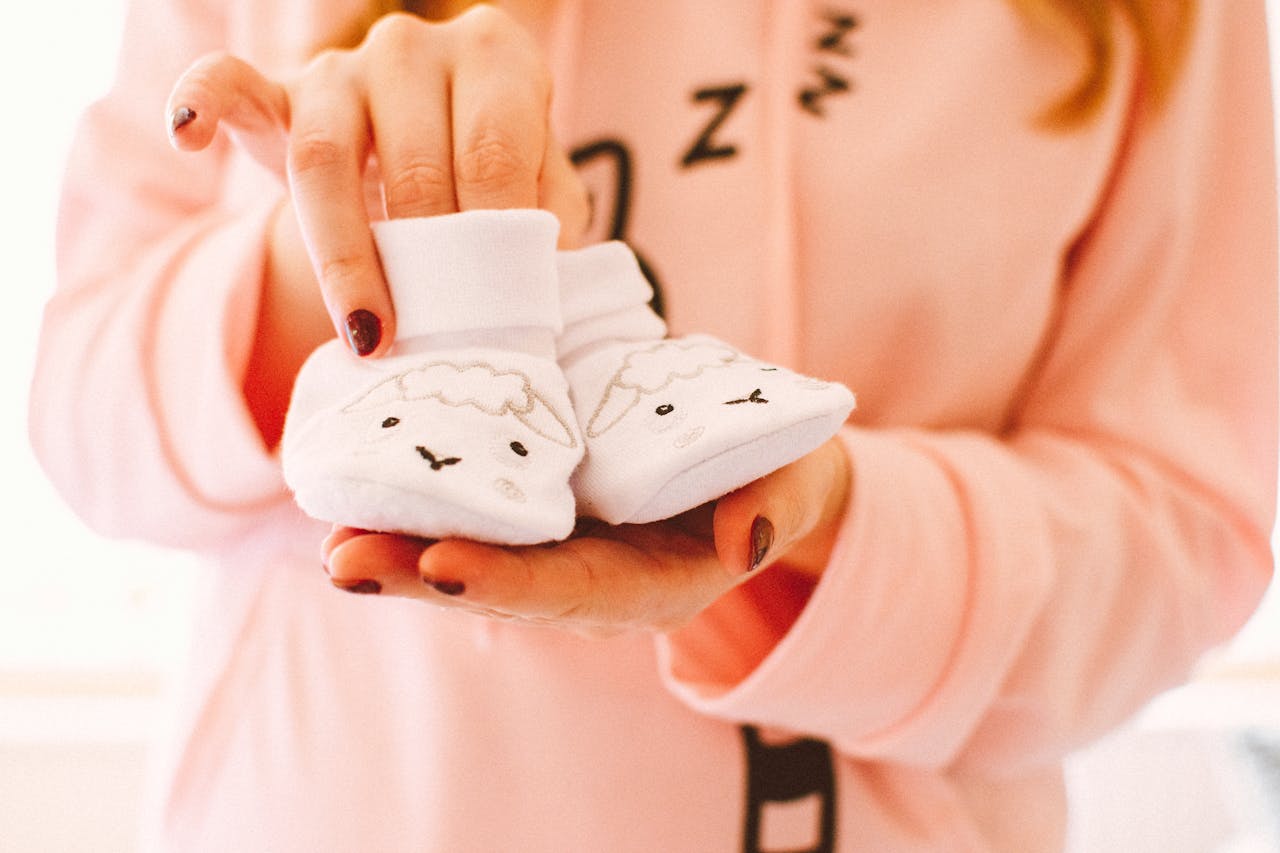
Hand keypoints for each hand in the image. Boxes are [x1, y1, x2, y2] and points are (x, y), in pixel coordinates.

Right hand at [165, 5, 589, 358]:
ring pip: (324, 158)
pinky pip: (229, 84)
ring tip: (365, 332)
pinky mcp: (278, 93)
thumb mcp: (543, 192)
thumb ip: (550, 216)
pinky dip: (203, 103)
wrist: (431, 162)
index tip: (497, 306)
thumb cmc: (495, 180)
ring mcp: (340, 68)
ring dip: (345, 258)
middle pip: (412, 162)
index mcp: (497, 59)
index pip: (494, 149)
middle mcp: (415, 47)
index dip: (494, 233)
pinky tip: (188, 135)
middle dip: (423, 261)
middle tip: (435, 336)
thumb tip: (539, 270)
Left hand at [321, 438, 852, 637]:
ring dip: (399, 551)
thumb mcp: (795, 480)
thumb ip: (776, 505)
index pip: (576, 592)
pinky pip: (471, 516)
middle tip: (345, 560)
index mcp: (653, 582)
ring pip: (471, 557)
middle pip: (501, 587)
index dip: (511, 585)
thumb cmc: (778, 468)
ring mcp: (560, 546)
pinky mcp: (538, 509)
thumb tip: (742, 538)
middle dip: (420, 578)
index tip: (445, 569)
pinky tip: (355, 492)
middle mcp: (593, 578)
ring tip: (331, 540)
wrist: (753, 461)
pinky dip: (414, 509)